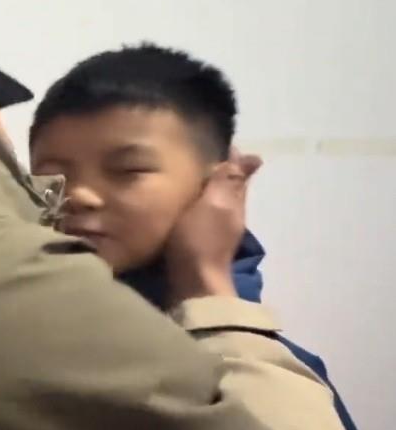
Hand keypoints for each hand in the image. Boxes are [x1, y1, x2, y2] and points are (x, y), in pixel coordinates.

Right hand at [165, 148, 262, 304]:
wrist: (192, 287)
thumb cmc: (200, 242)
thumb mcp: (214, 205)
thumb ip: (227, 182)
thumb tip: (253, 156)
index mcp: (233, 203)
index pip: (236, 174)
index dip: (230, 158)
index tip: (215, 141)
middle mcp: (227, 216)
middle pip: (226, 189)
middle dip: (217, 172)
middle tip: (195, 156)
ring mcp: (214, 234)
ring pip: (212, 204)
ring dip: (203, 191)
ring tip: (183, 177)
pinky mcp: (197, 246)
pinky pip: (197, 219)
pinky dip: (191, 208)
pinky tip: (177, 207)